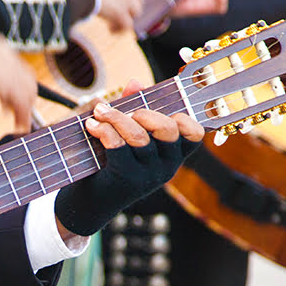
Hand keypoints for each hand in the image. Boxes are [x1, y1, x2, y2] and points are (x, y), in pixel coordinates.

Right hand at [0, 26, 36, 133]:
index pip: (12, 65)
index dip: (11, 80)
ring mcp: (11, 70)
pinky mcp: (10, 85)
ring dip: (25, 106)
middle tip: (12, 108)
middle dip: (23, 93)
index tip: (4, 92)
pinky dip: (23, 117)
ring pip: (29, 90)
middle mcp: (8, 56)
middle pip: (26, 77)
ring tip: (19, 120)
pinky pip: (23, 104)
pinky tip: (20, 125)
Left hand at [55, 80, 203, 235]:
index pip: (195, 135)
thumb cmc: (112, 163)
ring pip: (139, 137)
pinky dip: (103, 129)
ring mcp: (147, 176)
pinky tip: (91, 125)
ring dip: (116, 117)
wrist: (90, 203)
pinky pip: (118, 145)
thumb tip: (134, 82)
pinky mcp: (125, 180)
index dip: (185, 118)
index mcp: (173, 156)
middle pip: (168, 130)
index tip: (165, 110)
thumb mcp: (127, 135)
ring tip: (99, 112)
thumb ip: (134, 107)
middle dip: (146, 112)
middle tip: (127, 112)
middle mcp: (166, 168)